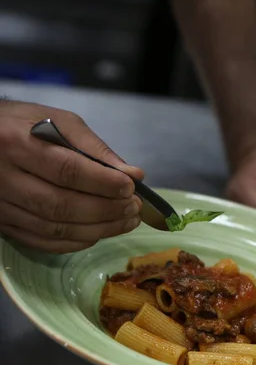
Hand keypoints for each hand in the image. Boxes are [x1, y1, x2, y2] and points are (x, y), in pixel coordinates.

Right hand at [0, 100, 142, 253]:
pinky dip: (74, 242)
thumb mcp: (59, 122)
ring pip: (53, 228)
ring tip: (125, 221)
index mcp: (16, 143)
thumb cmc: (24, 125)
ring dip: (96, 229)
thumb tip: (133, 175)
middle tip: (134, 209)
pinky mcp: (3, 223)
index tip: (130, 187)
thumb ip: (95, 148)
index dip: (102, 182)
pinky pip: (41, 242)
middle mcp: (3, 178)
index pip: (65, 169)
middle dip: (104, 210)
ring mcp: (1, 205)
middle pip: (60, 205)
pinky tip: (97, 234)